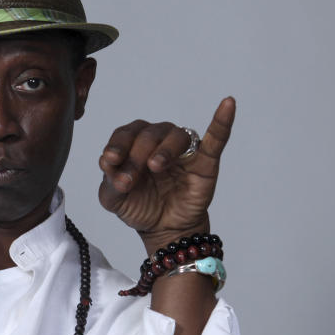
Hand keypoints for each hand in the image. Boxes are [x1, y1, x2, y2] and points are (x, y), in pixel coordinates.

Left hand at [98, 97, 234, 248]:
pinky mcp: (205, 161)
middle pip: (148, 134)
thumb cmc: (140, 207)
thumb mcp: (114, 199)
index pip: (125, 134)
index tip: (110, 161)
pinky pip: (216, 138)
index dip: (117, 145)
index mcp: (134, 144)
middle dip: (136, 156)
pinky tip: (228, 104)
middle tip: (129, 180)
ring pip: (176, 136)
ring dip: (164, 149)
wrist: (165, 230)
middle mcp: (158, 140)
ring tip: (155, 166)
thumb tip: (107, 163)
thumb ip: (109, 181)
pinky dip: (222, 121)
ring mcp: (182, 150)